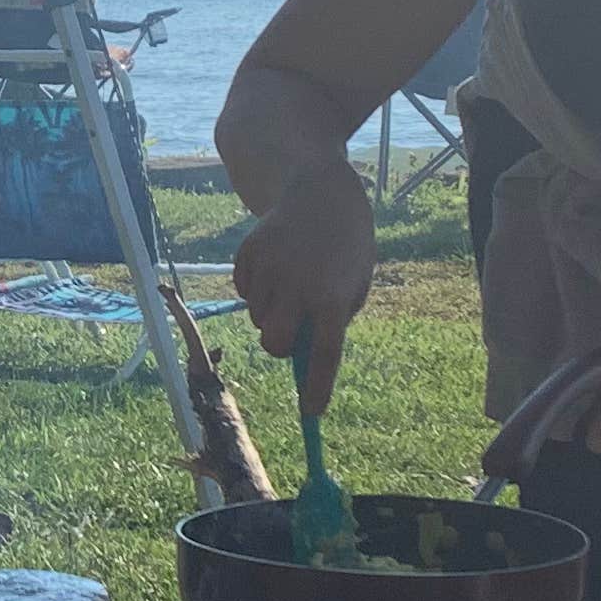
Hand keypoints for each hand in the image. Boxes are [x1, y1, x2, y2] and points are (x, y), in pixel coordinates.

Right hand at [231, 163, 376, 412]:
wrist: (321, 188)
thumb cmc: (347, 241)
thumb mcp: (356, 281)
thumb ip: (334, 317)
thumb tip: (307, 353)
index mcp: (332, 297)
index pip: (323, 355)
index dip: (317, 387)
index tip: (311, 412)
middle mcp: (297, 287)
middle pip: (276, 344)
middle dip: (282, 348)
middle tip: (292, 336)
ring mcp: (269, 270)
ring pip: (258, 318)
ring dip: (272, 314)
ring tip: (291, 283)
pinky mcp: (248, 255)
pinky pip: (244, 292)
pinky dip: (256, 290)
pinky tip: (275, 265)